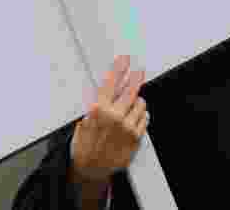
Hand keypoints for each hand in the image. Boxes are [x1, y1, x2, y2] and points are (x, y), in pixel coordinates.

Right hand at [70, 55, 148, 184]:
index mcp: (99, 110)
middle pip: (131, 90)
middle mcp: (115, 117)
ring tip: (132, 102)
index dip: (120, 68)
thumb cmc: (84, 145)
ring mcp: (127, 127)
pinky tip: (135, 116)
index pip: (112, 82)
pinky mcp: (135, 138)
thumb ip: (97, 105)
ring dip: (138, 99)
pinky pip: (144, 119)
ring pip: (140, 104)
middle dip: (136, 78)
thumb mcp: (84, 120)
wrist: (90, 169)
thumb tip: (108, 89)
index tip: (125, 59)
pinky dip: (141, 114)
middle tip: (139, 71)